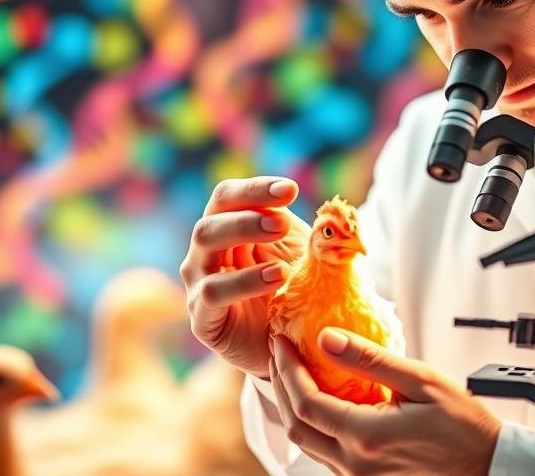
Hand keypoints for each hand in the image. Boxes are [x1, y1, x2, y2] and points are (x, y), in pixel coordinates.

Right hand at [180, 177, 308, 376]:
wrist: (290, 346)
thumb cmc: (295, 291)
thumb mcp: (306, 256)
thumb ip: (315, 233)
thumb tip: (335, 214)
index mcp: (227, 227)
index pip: (229, 196)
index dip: (256, 188)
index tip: (291, 189)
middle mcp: (206, 250)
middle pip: (212, 217)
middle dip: (247, 213)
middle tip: (282, 222)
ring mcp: (199, 282)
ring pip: (205, 245)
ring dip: (242, 238)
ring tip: (281, 257)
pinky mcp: (203, 317)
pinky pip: (212, 293)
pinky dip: (243, 282)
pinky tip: (275, 278)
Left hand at [269, 330, 500, 475]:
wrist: (486, 466)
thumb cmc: (463, 425)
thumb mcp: (421, 381)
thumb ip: (370, 360)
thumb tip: (325, 338)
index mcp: (368, 438)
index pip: (307, 402)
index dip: (287, 369)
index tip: (281, 341)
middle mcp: (356, 466)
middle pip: (296, 425)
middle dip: (280, 384)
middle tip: (278, 351)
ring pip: (307, 442)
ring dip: (293, 404)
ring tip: (292, 368)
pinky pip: (325, 451)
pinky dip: (314, 421)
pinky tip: (320, 395)